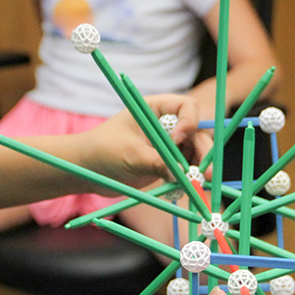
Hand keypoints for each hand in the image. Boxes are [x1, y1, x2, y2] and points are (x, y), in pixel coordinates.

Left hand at [83, 94, 210, 192]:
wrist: (87, 171)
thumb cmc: (102, 152)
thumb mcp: (130, 155)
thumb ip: (157, 162)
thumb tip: (182, 174)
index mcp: (155, 109)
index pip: (186, 107)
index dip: (189, 122)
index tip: (177, 140)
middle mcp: (165, 125)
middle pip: (195, 132)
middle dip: (203, 150)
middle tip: (206, 172)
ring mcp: (167, 145)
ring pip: (194, 152)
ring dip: (200, 166)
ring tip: (202, 182)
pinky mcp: (165, 163)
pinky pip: (185, 168)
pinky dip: (190, 177)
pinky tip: (191, 187)